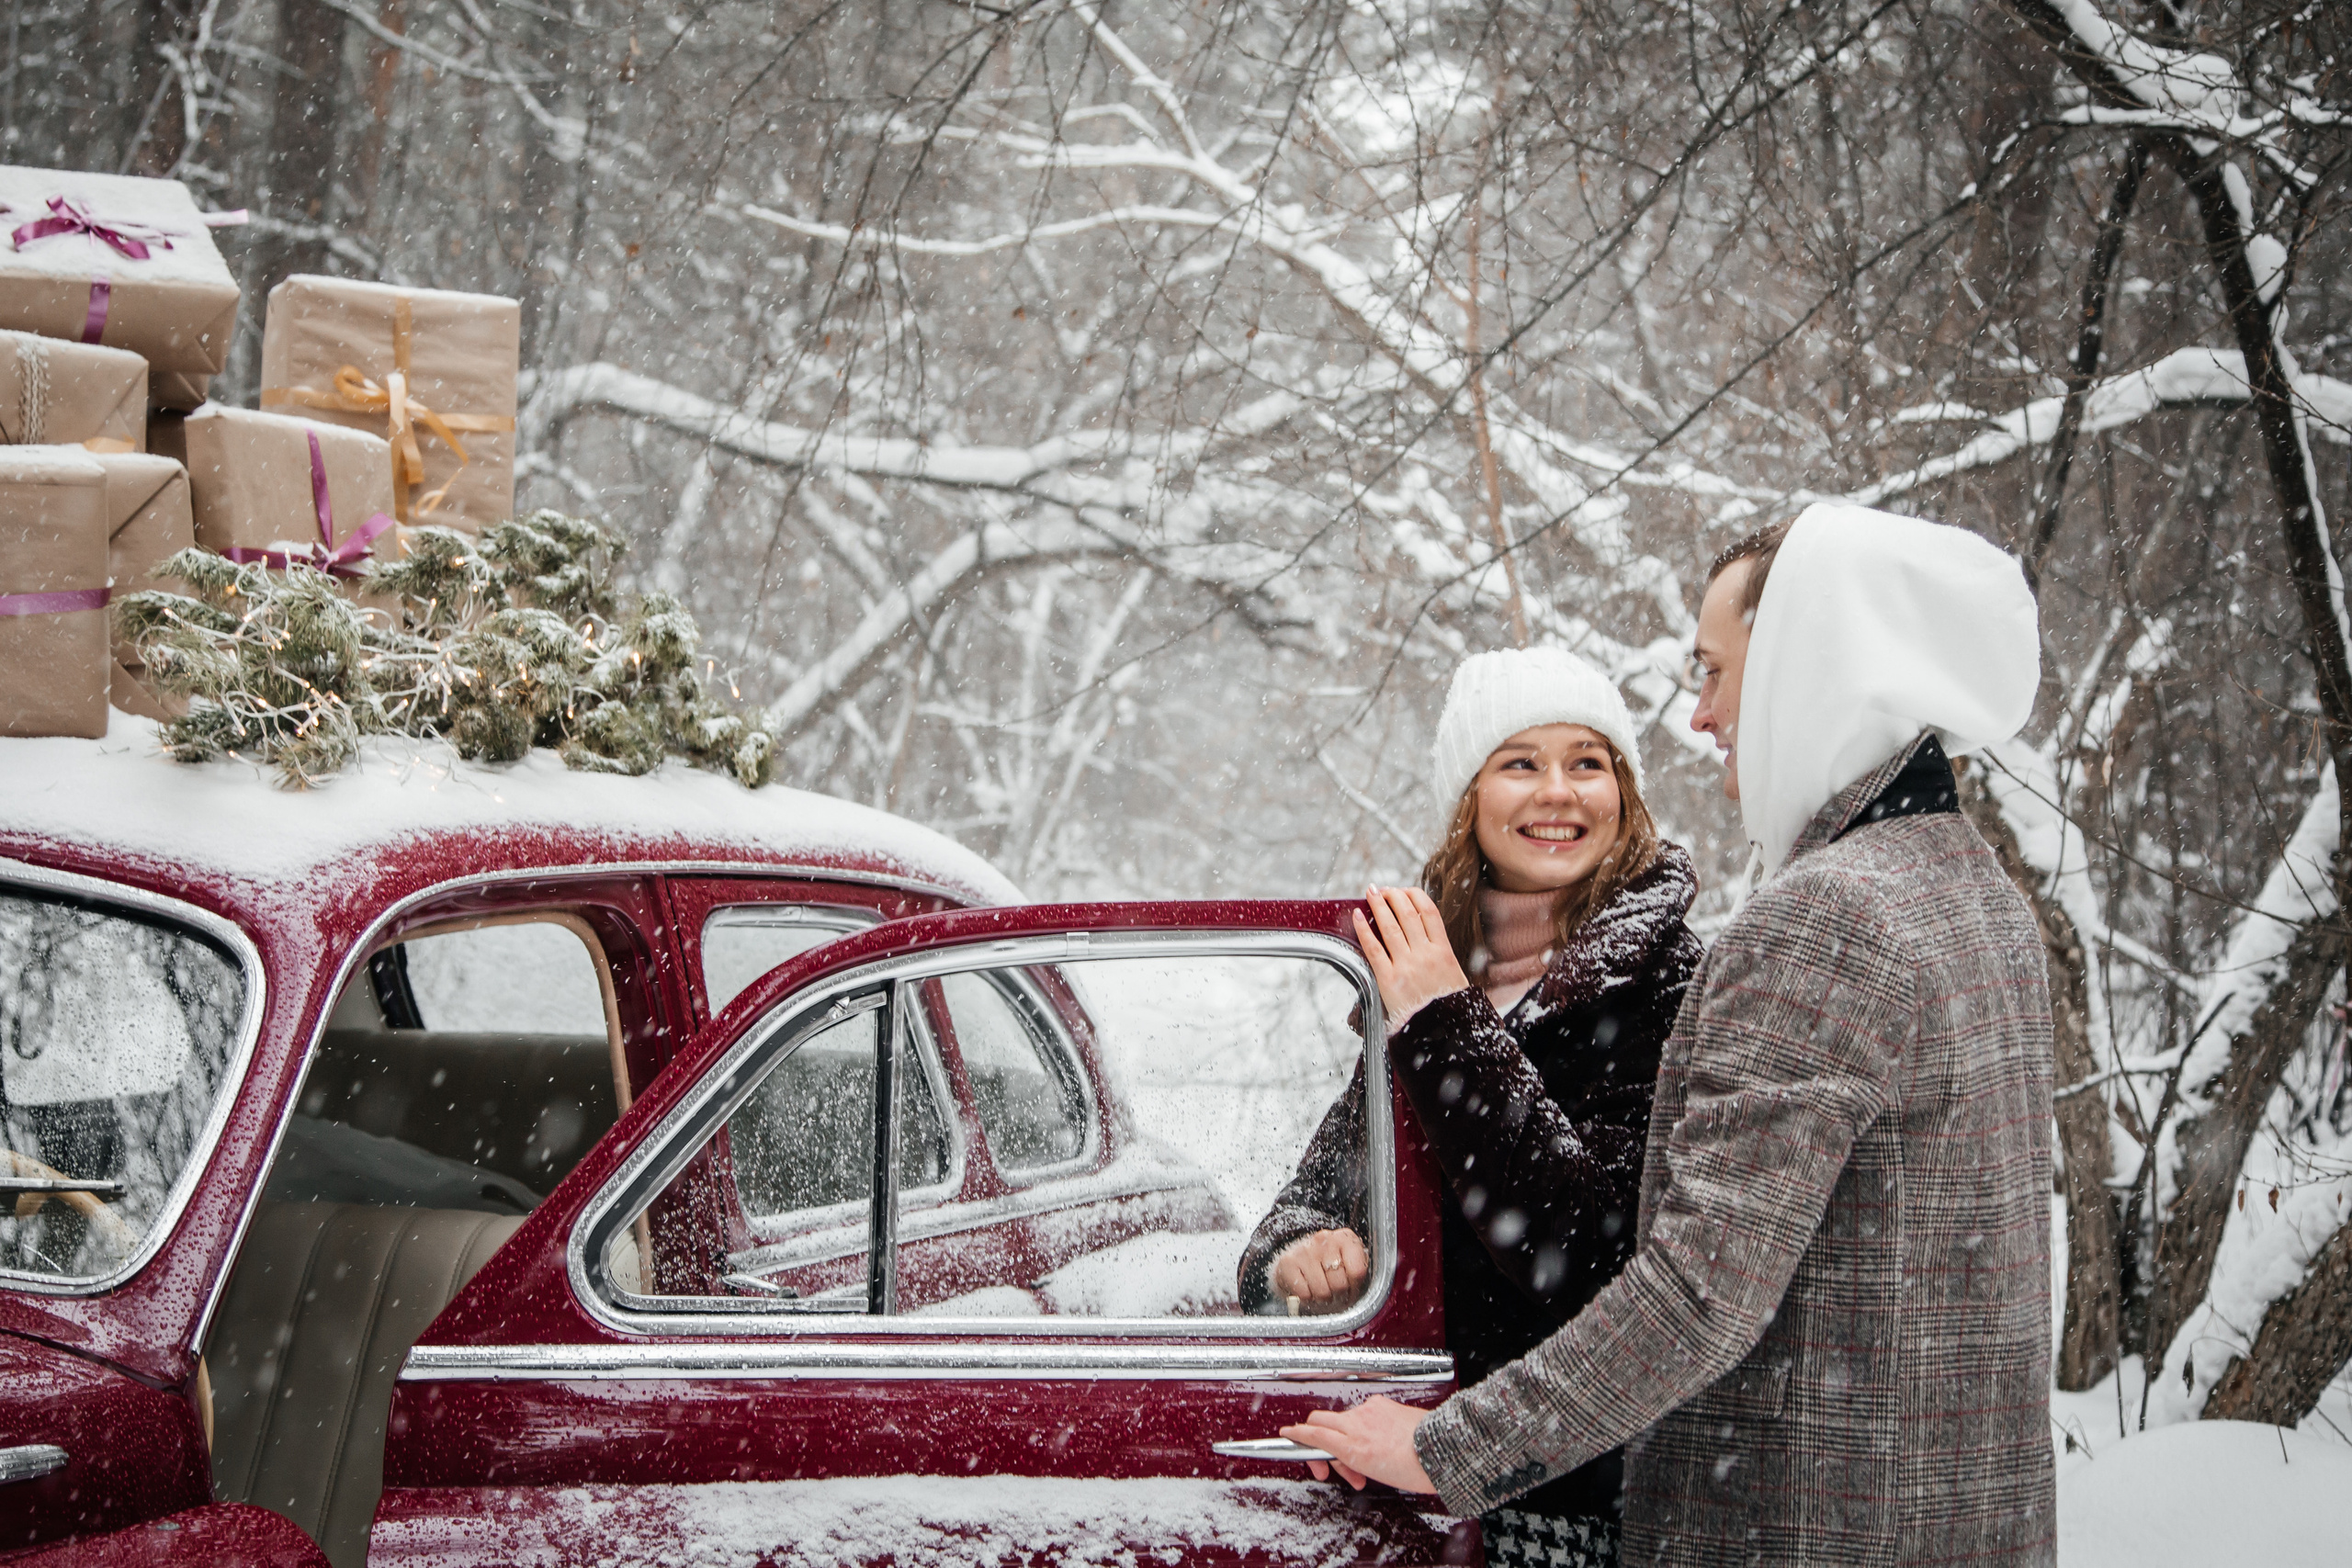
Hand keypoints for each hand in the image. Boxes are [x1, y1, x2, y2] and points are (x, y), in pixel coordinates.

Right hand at [1269, 1228, 1369, 1313]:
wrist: (1295, 1264)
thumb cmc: (1327, 1269)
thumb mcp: (1347, 1265)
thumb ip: (1357, 1273)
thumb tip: (1358, 1288)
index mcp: (1345, 1238)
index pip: (1357, 1271)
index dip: (1355, 1288)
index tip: (1350, 1289)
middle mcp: (1325, 1239)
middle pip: (1340, 1283)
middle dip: (1339, 1296)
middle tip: (1335, 1295)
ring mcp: (1305, 1249)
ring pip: (1322, 1291)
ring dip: (1323, 1299)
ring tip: (1322, 1293)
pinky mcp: (1288, 1262)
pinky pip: (1304, 1293)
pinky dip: (1307, 1298)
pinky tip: (1308, 1290)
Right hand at [1280, 1395, 1438, 1493]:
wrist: (1442, 1450)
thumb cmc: (1416, 1469)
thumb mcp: (1375, 1473)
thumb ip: (1352, 1459)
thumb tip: (1341, 1456)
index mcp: (1354, 1446)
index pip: (1314, 1433)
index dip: (1296, 1435)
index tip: (1287, 1435)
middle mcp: (1358, 1424)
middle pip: (1320, 1420)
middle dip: (1316, 1438)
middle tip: (1328, 1465)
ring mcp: (1370, 1411)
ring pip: (1343, 1421)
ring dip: (1344, 1440)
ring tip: (1363, 1465)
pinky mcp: (1382, 1403)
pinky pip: (1363, 1414)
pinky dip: (1362, 1429)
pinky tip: (1376, 1443)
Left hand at [1353, 885, 1471, 1028]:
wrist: (1444, 1034)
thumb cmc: (1448, 1007)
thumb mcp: (1454, 976)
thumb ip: (1441, 954)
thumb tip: (1427, 935)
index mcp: (1444, 951)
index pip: (1429, 912)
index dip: (1414, 895)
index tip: (1404, 890)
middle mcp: (1426, 955)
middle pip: (1407, 913)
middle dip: (1393, 895)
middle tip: (1382, 889)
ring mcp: (1407, 966)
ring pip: (1390, 926)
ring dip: (1378, 905)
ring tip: (1371, 893)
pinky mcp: (1389, 980)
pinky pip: (1373, 949)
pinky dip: (1364, 930)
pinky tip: (1357, 916)